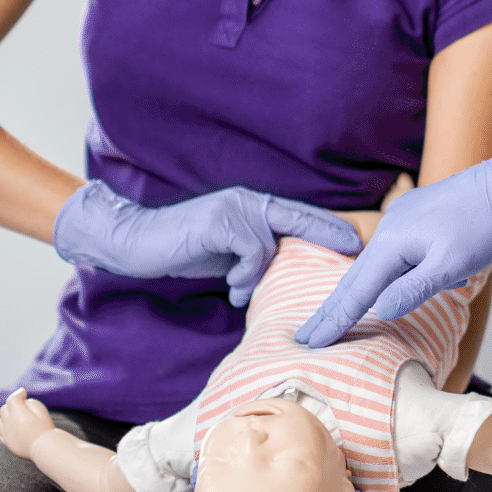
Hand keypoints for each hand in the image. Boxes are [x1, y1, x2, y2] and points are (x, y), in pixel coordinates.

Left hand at [0, 388, 56, 458]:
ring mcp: (6, 433)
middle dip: (12, 405)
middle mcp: (9, 423)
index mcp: (18, 414)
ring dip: (6, 416)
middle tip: (22, 405)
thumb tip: (23, 401)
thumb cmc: (46, 429)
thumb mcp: (42, 411)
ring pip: (0, 420)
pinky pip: (1, 432)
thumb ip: (31, 403)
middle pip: (4, 409)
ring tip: (16, 417)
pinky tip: (14, 428)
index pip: (12, 399)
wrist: (45, 448)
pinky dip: (5, 427)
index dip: (18, 394)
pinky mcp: (7, 442)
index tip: (24, 393)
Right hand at [52, 181, 362, 306]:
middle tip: (354, 249)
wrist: (136, 242)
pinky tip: (233, 287)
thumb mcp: (227, 252)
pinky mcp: (220, 221)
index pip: (298, 214)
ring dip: (257, 274)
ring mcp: (234, 208)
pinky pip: (252, 250)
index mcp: (251, 206)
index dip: (328, 225)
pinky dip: (245, 273)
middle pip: (299, 217)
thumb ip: (254, 253)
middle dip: (328, 234)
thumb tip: (281, 270)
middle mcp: (247, 201)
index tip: (356, 240)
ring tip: (240, 289)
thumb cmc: (183, 249)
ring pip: (271, 245)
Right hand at [295, 142, 491, 347]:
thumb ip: (415, 289)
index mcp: (393, 243)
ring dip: (363, 294)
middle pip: (356, 278)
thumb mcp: (451, 265)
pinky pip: (399, 254)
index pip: (358, 291)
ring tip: (340, 318)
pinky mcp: (415, 219)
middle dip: (333, 309)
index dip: (335, 319)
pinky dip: (395, 274)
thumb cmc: (483, 223)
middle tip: (305, 336)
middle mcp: (389, 230)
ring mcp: (401, 221)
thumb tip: (380, 309)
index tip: (310, 341)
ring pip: (378, 266)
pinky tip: (423, 281)